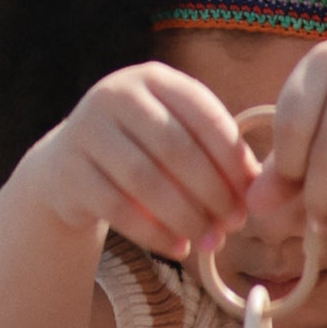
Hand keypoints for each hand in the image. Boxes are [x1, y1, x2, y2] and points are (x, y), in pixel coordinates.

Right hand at [26, 63, 257, 262]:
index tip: (253, 195)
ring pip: (146, 181)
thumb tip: (258, 186)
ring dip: (186, 217)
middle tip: (235, 223)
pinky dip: (155, 234)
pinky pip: (119, 209)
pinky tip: (179, 248)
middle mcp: (116, 95)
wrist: (68, 166)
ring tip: (211, 241)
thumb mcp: (175, 134)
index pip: (204, 116)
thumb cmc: (141, 149)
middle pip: (176, 149)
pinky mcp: (68, 172)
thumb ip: (214, 150)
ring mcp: (86, 131)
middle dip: (213, 191)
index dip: (233, 159)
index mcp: (154, 78)